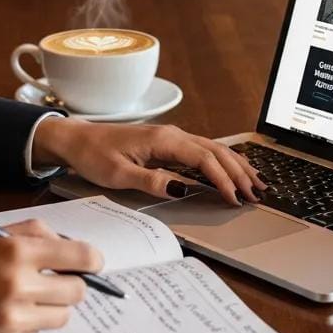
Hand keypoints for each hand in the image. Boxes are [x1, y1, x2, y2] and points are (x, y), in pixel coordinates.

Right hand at [0, 219, 101, 332]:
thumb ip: (30, 234)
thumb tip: (66, 244)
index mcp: (16, 252)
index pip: (80, 258)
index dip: (92, 261)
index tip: (92, 264)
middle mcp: (18, 285)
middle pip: (77, 291)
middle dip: (70, 285)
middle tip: (54, 282)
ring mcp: (11, 319)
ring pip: (61, 317)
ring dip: (50, 308)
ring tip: (23, 299)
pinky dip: (26, 327)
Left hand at [34, 119, 267, 206]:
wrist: (76, 139)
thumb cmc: (94, 154)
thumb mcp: (118, 174)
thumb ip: (151, 180)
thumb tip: (182, 188)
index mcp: (164, 140)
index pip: (204, 159)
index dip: (223, 179)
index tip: (235, 197)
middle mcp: (173, 135)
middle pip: (215, 152)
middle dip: (238, 172)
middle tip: (256, 193)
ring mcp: (172, 137)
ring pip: (212, 149)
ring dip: (235, 165)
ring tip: (255, 181)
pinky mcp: (168, 143)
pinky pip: (202, 150)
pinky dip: (221, 160)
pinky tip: (231, 167)